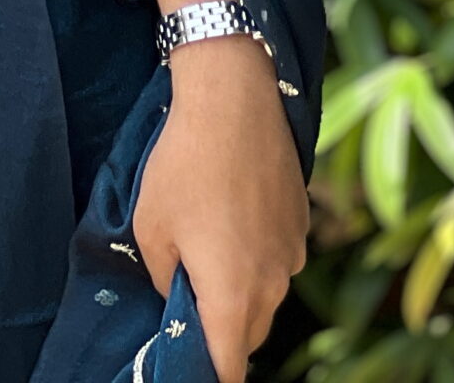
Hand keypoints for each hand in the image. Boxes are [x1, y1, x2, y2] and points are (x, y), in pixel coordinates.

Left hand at [131, 35, 307, 382]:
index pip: (228, 368)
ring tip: (207, 239)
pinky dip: (256, 251)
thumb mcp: (151, 227)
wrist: (232, 98)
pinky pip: (278, 257)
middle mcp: (273, 284)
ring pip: (266, 293)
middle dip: (220, 327)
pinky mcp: (302, 222)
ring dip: (240, 286)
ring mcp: (294, 253)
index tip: (189, 365)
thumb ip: (166, 279)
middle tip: (186, 295)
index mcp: (233, 297)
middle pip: (249, 333)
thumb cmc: (183, 163)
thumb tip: (179, 293)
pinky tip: (231, 210)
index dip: (208, 374)